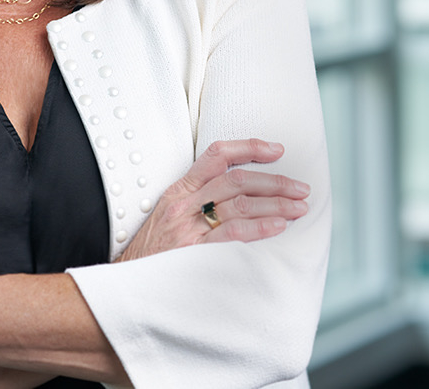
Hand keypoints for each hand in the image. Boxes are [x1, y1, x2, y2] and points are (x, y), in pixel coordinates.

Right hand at [116, 138, 309, 262]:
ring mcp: (188, 228)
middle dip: (275, 182)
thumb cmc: (153, 250)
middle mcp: (184, 204)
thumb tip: (243, 192)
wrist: (127, 282)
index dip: (250, 147)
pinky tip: (278, 227)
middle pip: (237, 180)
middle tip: (301, 188)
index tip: (278, 150)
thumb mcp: (169, 214)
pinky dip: (259, 228)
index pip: (217, 154)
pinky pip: (232, 234)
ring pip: (240, 204)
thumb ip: (199, 199)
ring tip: (299, 208)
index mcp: (179, 190)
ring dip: (276, 205)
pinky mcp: (193, 252)